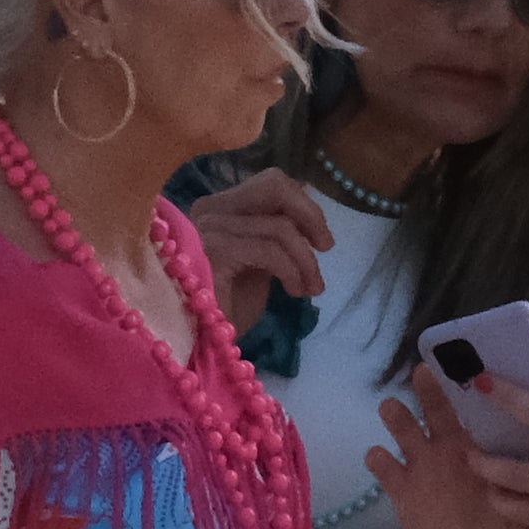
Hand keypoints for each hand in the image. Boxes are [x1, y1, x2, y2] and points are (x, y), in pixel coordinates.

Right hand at [188, 179, 331, 322]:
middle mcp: (210, 210)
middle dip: (310, 215)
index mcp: (219, 207)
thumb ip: (277, 232)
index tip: (320, 239)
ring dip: (306, 260)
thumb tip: (307, 201)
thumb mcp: (262, 261)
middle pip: (274, 186)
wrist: (202, 345)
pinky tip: (295, 291)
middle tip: (326, 247)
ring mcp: (208, 228)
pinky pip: (269, 251)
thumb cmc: (229, 306)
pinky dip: (293, 271)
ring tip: (312, 288)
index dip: (304, 205)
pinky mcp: (213, 252)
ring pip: (279, 227)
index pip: (271, 183)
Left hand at [362, 385, 524, 528]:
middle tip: (419, 373)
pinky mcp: (402, 489)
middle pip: (436, 409)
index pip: (468, 408)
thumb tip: (503, 457)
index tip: (452, 366)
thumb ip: (502, 469)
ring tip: (388, 407)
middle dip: (427, 388)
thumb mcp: (510, 492)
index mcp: (478, 448)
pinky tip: (376, 456)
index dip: (458, 386)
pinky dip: (378, 459)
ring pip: (403, 429)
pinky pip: (382, 465)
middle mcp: (449, 449)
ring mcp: (422, 467)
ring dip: (395, 416)